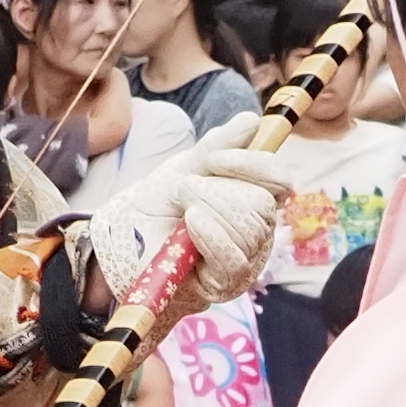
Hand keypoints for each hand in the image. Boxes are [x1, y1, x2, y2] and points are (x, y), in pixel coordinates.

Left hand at [86, 125, 291, 311]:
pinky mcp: (227, 284)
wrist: (127, 241)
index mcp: (256, 197)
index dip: (253, 164)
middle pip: (262, 204)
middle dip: (218, 190)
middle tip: (184, 189)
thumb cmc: (162, 205)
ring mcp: (247, 260)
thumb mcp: (188, 168)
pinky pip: (233, 258)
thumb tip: (252, 122)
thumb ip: (219, 146)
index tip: (214, 159)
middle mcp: (259, 230)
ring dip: (208, 210)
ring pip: (249, 230)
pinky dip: (211, 236)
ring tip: (181, 209)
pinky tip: (191, 226)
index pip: (278, 178)